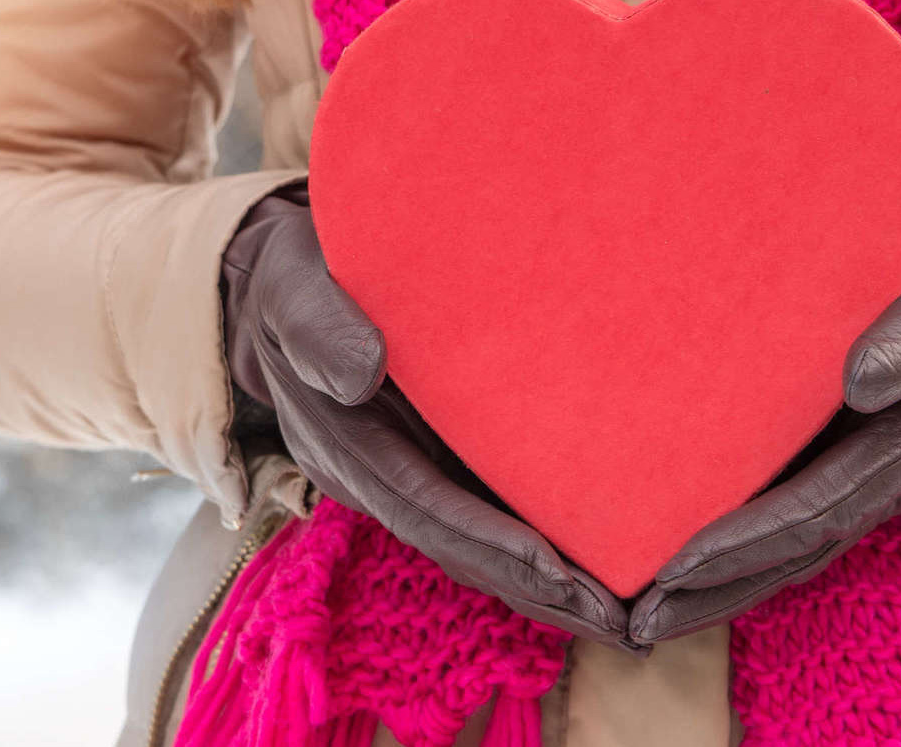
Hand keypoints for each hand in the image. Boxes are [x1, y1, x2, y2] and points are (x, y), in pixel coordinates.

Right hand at [222, 182, 630, 643]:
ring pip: (472, 545)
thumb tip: (364, 373)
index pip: (422, 505)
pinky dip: (532, 549)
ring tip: (621, 612)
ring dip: (542, 585)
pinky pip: (479, 516)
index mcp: (341, 443)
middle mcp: (371, 477)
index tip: (556, 570)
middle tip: (616, 619)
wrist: (279, 285)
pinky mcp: (422, 464)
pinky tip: (595, 564)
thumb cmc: (296, 280)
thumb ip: (322, 329)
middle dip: (533, 587)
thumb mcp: (296, 289)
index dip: (488, 543)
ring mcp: (396, 477)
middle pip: (456, 547)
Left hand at [628, 175, 900, 644]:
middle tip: (637, 621)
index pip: (819, 509)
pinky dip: (751, 541)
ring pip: (801, 543)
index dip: (746, 543)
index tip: (676, 568)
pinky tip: (691, 552)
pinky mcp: (874, 454)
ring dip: (728, 581)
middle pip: (801, 549)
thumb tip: (859, 382)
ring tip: (646, 612)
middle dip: (720, 588)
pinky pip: (806, 511)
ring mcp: (889, 470)